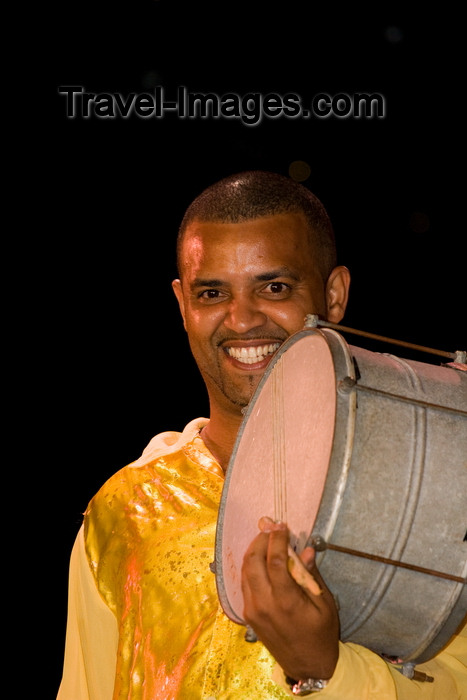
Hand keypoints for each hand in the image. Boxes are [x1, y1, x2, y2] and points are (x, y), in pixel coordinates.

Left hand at [241, 517, 339, 680]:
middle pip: (253, 561)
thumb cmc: (321, 634)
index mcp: (286, 601)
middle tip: (270, 528)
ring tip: (266, 539)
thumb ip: (311, 575)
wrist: (308, 665)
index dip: (276, 539)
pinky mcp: (248, 614)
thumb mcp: (324, 604)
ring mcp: (253, 610)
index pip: (274, 560)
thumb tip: (305, 549)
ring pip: (245, 571)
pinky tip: (261, 559)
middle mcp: (264, 604)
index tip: (281, 526)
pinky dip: (251, 567)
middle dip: (260, 540)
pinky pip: (245, 583)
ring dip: (253, 551)